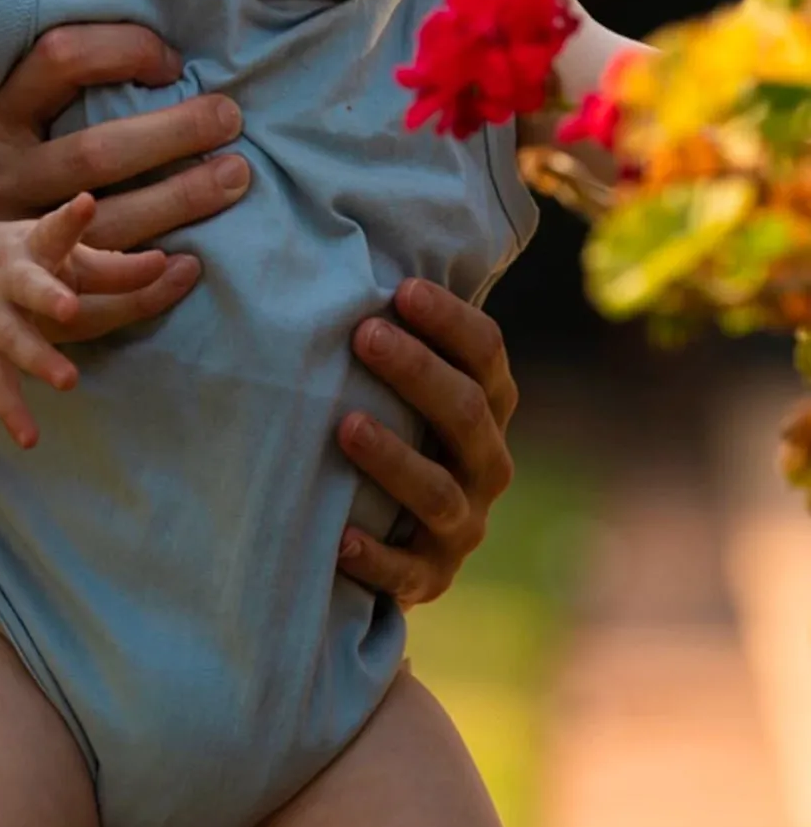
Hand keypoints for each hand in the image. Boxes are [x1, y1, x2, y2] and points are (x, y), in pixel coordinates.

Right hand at [0, 22, 251, 326]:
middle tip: (230, 118)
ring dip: (178, 201)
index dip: (124, 50)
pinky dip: (152, 277)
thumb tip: (161, 43)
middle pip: (96, 151)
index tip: (175, 61)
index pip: (60, 59)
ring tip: (234, 178)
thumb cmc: (5, 165)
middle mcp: (0, 174)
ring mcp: (16, 235)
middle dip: (172, 133)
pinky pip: (103, 284)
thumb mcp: (13, 114)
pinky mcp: (38, 284)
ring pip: (108, 222)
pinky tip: (196, 262)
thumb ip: (68, 76)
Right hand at [0, 194, 162, 448]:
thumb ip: (118, 264)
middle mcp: (11, 280)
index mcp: (35, 245)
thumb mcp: (65, 249)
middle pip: (31, 288)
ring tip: (68, 380)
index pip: (57, 232)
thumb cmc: (34, 259)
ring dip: (40, 360)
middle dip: (48, 297)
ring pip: (15, 339)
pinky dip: (12, 412)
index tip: (86, 203)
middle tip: (68, 307)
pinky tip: (31, 439)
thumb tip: (186, 269)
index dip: (73, 221)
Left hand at [337, 280, 516, 609]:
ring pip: (439, 492)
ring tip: (345, 427)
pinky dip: (376, 557)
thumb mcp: (399, 388)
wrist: (389, 541)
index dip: (451, 321)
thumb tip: (342, 249)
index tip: (401, 289)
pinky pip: (407, 570)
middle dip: (419, 372)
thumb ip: (391, 335)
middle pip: (467, 413)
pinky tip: (339, 538)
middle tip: (364, 334)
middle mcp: (486, 463)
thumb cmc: (386, 433)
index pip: (486, 354)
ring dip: (395, 458)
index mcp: (488, 406)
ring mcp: (462, 524)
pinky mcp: (430, 577)